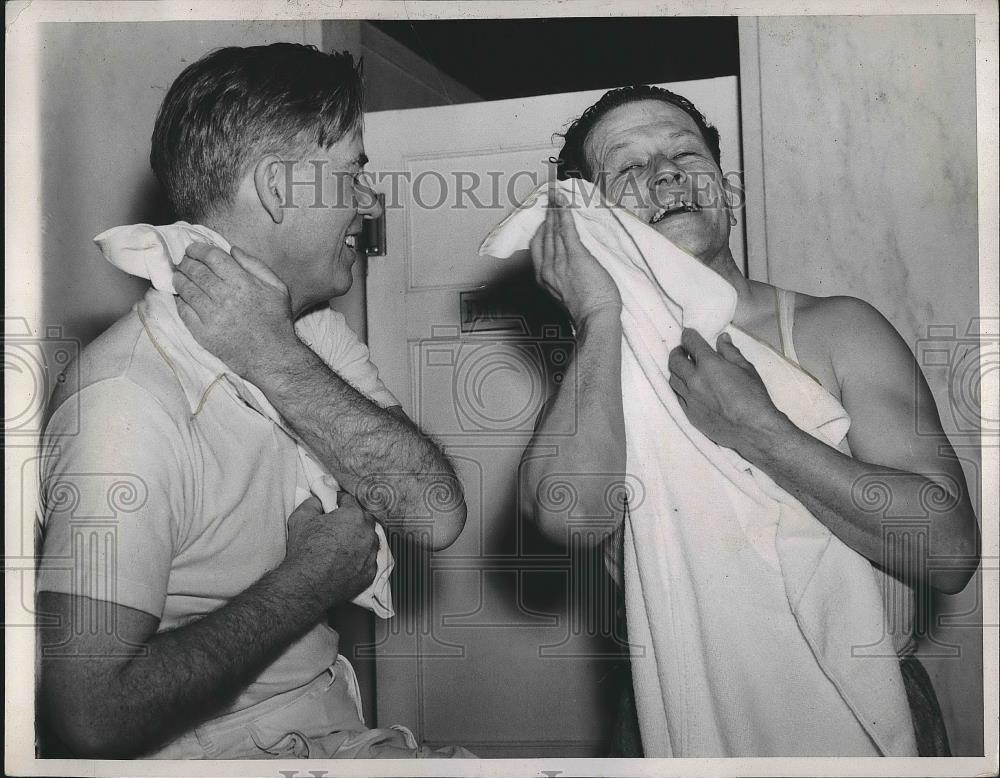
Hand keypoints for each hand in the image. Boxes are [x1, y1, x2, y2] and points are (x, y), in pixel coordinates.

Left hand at [173, 242, 298, 379]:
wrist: (272, 356)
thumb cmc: (276, 321)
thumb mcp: (277, 288)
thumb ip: (255, 265)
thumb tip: (232, 250)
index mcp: (242, 282)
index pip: (211, 257)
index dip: (198, 249)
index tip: (193, 249)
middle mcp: (224, 297)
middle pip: (195, 270)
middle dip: (186, 262)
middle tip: (184, 261)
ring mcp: (211, 316)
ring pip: (186, 289)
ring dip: (179, 279)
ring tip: (180, 276)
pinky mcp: (203, 332)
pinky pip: (183, 310)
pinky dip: (180, 300)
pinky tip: (182, 296)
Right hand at [283, 493, 378, 604]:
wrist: (306, 584)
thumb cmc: (305, 552)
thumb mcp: (301, 517)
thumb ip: (313, 503)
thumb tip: (318, 501)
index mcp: (354, 516)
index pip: (349, 500)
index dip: (337, 502)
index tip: (332, 506)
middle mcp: (367, 534)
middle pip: (363, 519)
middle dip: (350, 520)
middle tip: (335, 527)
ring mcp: (371, 555)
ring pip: (368, 540)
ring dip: (358, 540)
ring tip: (340, 545)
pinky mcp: (370, 573)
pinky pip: (368, 561)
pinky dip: (360, 559)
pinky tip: (345, 561)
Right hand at [529, 189, 621, 324]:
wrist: (595, 318)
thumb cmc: (587, 310)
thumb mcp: (567, 293)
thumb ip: (564, 277)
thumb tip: (570, 266)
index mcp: (544, 278)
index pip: (538, 247)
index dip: (540, 229)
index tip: (544, 217)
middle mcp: (548, 268)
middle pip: (543, 235)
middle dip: (546, 214)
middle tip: (549, 198)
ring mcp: (560, 261)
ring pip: (553, 230)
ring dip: (554, 209)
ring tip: (555, 195)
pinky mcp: (576, 256)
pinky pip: (567, 230)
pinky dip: (564, 214)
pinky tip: (564, 203)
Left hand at [667, 329, 790, 456]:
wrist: (752, 429)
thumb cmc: (754, 398)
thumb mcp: (746, 369)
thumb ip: (730, 352)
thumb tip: (722, 339)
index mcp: (709, 364)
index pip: (691, 343)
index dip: (689, 335)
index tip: (688, 334)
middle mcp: (694, 380)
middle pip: (675, 360)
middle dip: (678, 352)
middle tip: (684, 351)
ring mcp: (689, 398)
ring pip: (673, 379)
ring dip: (677, 371)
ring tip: (685, 369)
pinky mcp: (689, 413)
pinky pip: (678, 396)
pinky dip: (680, 388)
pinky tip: (688, 388)